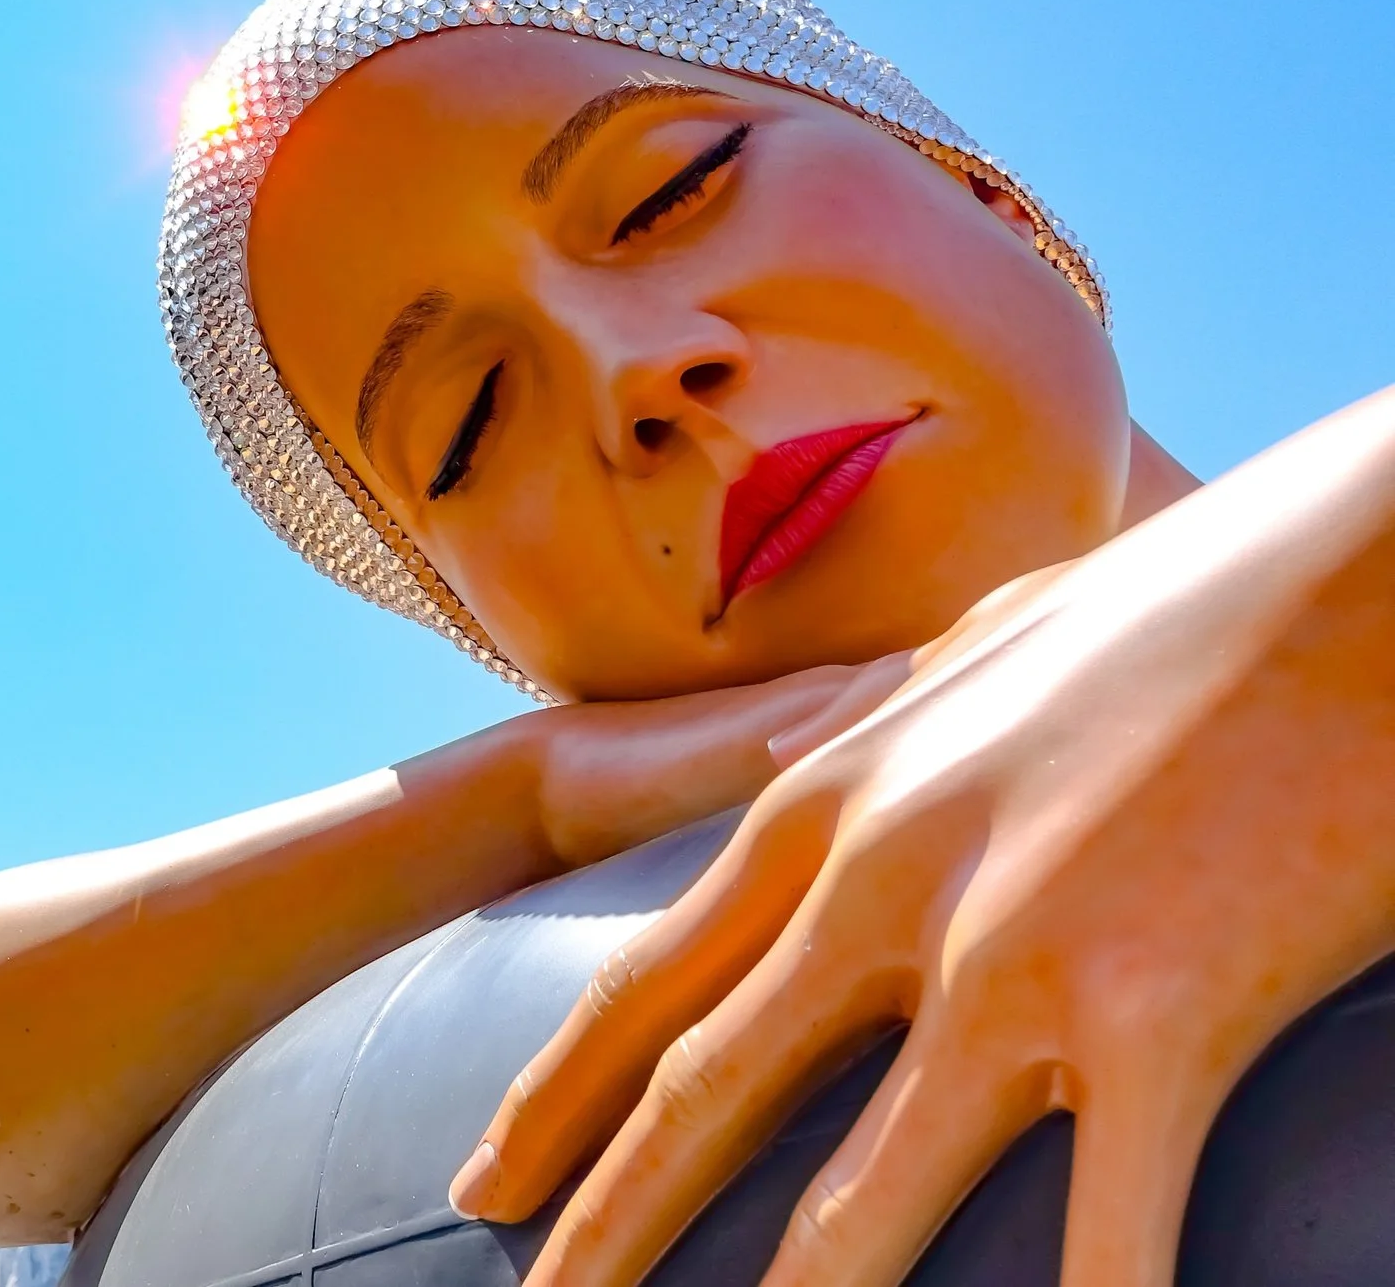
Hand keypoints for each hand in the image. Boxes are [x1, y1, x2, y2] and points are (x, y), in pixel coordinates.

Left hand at [451, 387, 1394, 1286]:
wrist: (1352, 570)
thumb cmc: (1184, 607)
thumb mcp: (983, 651)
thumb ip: (876, 714)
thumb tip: (805, 746)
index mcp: (833, 801)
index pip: (649, 983)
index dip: (555, 1099)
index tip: (483, 1183)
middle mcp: (887, 886)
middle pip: (705, 1096)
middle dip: (609, 1222)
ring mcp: (1016, 957)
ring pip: (865, 1199)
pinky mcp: (1162, 1011)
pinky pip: (1104, 1230)